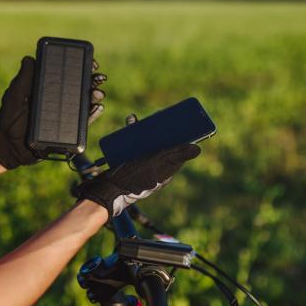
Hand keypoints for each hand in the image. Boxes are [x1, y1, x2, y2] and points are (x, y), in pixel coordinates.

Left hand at [0, 56, 106, 169]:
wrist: (10, 147)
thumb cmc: (9, 121)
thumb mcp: (15, 97)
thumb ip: (23, 79)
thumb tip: (29, 58)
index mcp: (45, 89)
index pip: (65, 75)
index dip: (79, 67)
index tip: (89, 62)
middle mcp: (56, 101)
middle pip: (78, 87)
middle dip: (92, 80)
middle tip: (99, 77)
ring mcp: (62, 116)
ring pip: (83, 103)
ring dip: (94, 96)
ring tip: (98, 93)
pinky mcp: (66, 130)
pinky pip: (82, 122)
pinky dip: (92, 114)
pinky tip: (98, 107)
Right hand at [72, 114, 200, 218]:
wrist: (108, 189)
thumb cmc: (135, 179)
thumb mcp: (159, 165)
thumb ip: (177, 156)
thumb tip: (197, 148)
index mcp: (165, 171)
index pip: (176, 150)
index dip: (179, 136)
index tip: (179, 122)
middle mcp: (154, 169)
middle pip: (160, 145)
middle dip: (159, 130)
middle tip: (157, 116)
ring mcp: (140, 167)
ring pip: (144, 145)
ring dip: (143, 131)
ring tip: (137, 120)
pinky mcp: (126, 164)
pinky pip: (130, 147)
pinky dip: (130, 137)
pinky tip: (128, 128)